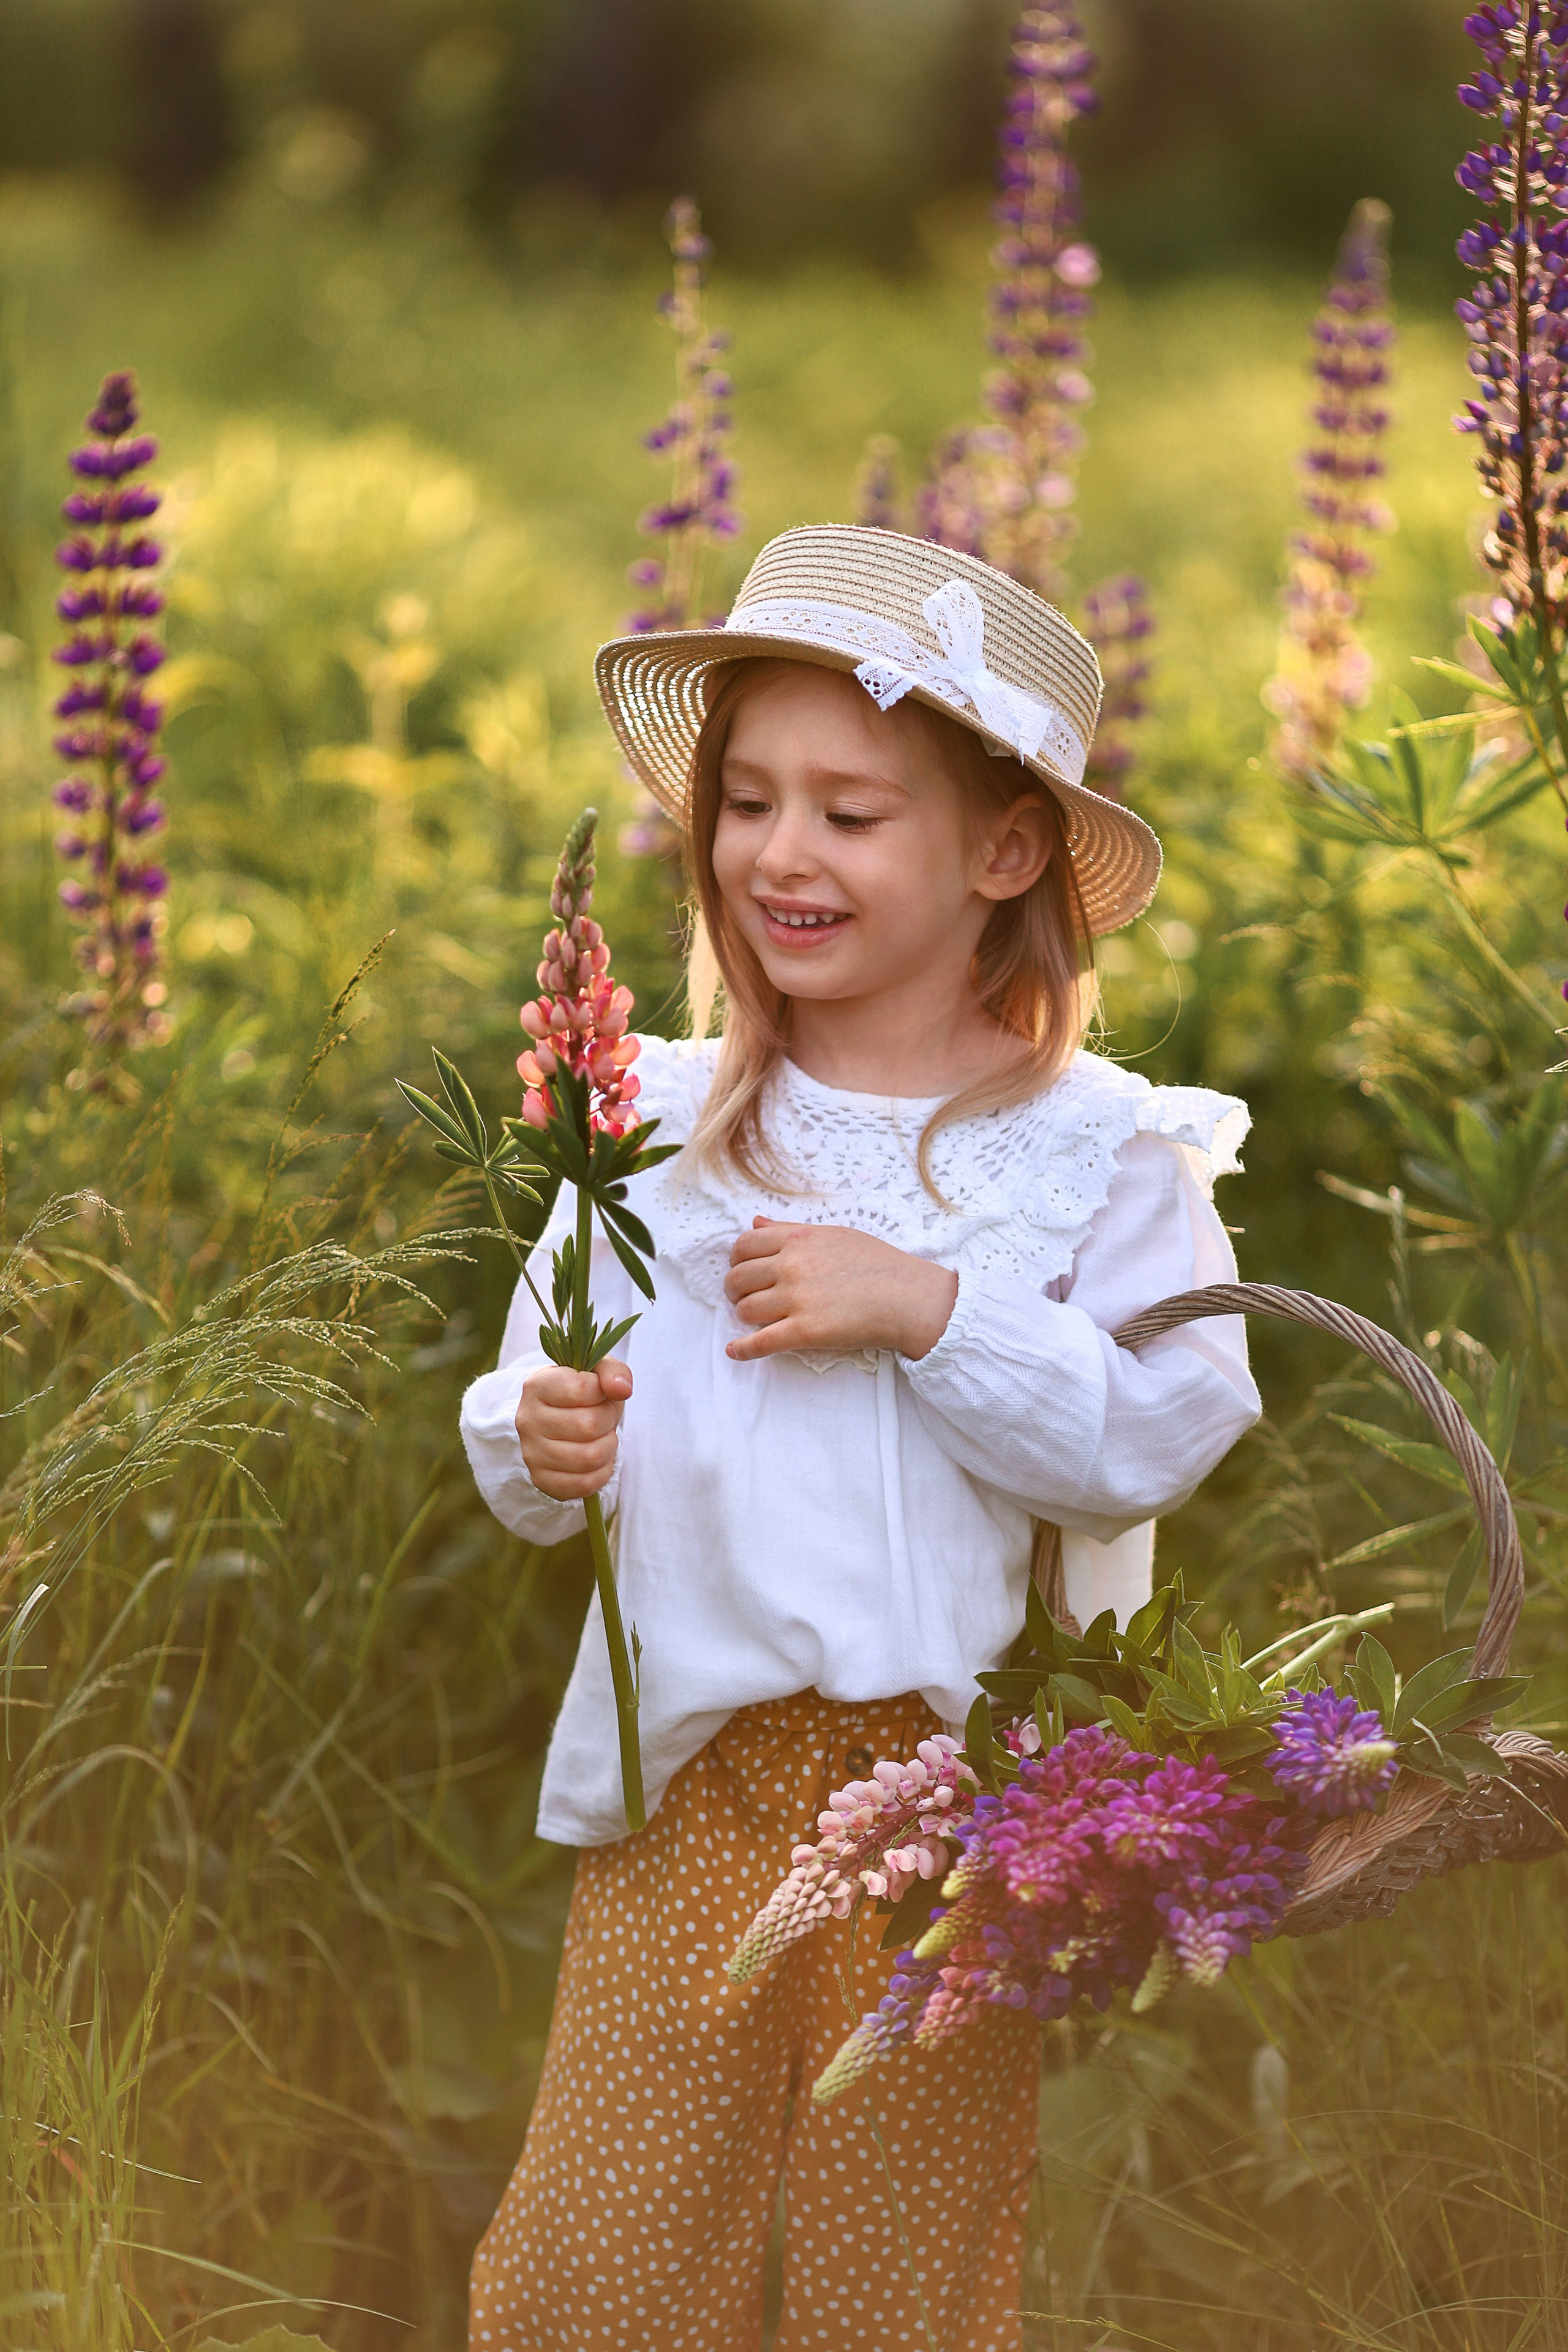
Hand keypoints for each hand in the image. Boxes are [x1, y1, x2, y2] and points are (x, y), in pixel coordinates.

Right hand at [515, 1359, 631, 1499]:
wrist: (561, 1419)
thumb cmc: (583, 1393)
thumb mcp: (598, 1373)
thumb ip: (613, 1372)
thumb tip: (622, 1389)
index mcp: (537, 1386)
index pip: (581, 1389)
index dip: (601, 1392)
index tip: (598, 1393)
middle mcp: (527, 1420)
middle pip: (587, 1425)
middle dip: (607, 1420)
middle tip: (603, 1417)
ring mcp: (532, 1453)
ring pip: (589, 1457)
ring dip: (608, 1446)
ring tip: (601, 1436)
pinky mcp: (542, 1480)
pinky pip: (585, 1484)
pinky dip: (602, 1471)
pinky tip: (597, 1458)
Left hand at [723, 1219, 957, 1363]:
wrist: (908, 1297)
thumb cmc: (877, 1264)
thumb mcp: (833, 1234)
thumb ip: (790, 1229)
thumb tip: (755, 1221)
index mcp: (797, 1239)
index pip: (744, 1246)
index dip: (737, 1261)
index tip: (744, 1272)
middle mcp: (792, 1266)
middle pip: (738, 1279)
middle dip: (735, 1291)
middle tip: (745, 1298)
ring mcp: (796, 1299)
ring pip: (745, 1310)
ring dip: (744, 1317)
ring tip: (755, 1320)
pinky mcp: (805, 1331)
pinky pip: (761, 1342)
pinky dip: (743, 1349)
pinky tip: (735, 1352)